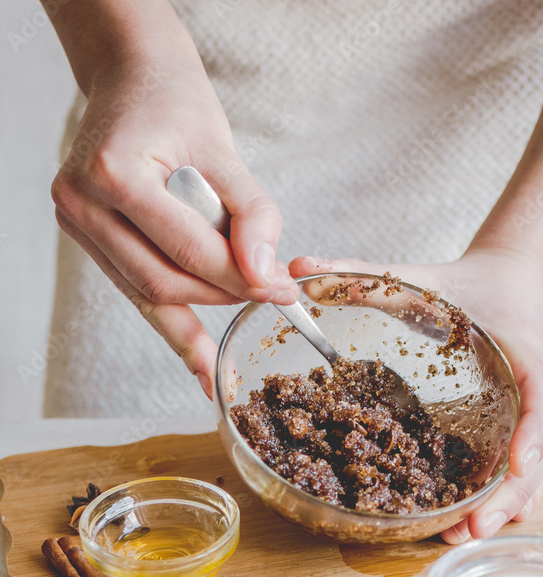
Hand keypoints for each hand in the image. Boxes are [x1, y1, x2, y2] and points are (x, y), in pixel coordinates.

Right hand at [51, 53, 297, 397]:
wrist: (132, 76)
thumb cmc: (176, 103)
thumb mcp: (224, 151)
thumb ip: (251, 214)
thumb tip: (267, 276)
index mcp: (114, 172)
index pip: (188, 249)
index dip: (241, 278)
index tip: (283, 291)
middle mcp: (82, 200)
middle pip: (162, 281)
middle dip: (221, 297)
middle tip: (268, 298)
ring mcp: (76, 221)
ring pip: (145, 292)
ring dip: (198, 311)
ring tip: (237, 318)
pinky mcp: (83, 234)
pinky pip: (133, 285)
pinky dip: (171, 313)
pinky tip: (198, 351)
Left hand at [289, 250, 542, 541]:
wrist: (510, 284)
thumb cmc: (469, 287)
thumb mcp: (420, 278)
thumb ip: (361, 275)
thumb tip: (299, 265)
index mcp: (530, 356)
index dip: (533, 434)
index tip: (515, 464)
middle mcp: (541, 395)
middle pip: (539, 454)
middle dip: (508, 494)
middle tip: (473, 527)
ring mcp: (537, 418)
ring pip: (533, 473)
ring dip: (502, 508)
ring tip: (464, 537)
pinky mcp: (522, 432)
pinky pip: (522, 473)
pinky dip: (502, 501)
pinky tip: (473, 526)